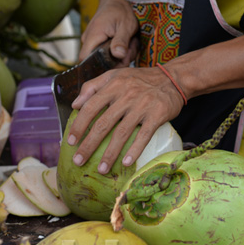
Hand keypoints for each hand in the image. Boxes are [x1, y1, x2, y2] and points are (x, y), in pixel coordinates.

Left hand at [67, 66, 184, 173]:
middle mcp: (126, 95)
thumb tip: (74, 104)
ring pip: (122, 133)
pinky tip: (126, 163)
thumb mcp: (114, 75)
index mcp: (113, 86)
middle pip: (103, 124)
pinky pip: (144, 135)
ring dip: (110, 153)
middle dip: (89, 145)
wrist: (172, 78)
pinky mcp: (157, 115)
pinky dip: (135, 150)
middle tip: (78, 161)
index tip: (70, 141)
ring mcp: (142, 106)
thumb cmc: (139, 79)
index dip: (79, 125)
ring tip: (101, 169)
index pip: (90, 107)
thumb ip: (92, 86)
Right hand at [79, 0, 138, 67]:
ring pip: (105, 57)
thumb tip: (118, 55)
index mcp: (93, 36)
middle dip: (117, 61)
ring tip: (130, 43)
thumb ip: (121, 41)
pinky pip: (107, 52)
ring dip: (120, 55)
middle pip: (99, 61)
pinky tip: (127, 43)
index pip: (85, 60)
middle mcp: (89, 39)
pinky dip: (119, 50)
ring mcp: (92, 40)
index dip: (100, 67)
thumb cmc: (121, 9)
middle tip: (130, 51)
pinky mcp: (98, 41)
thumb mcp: (126, 25)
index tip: (117, 64)